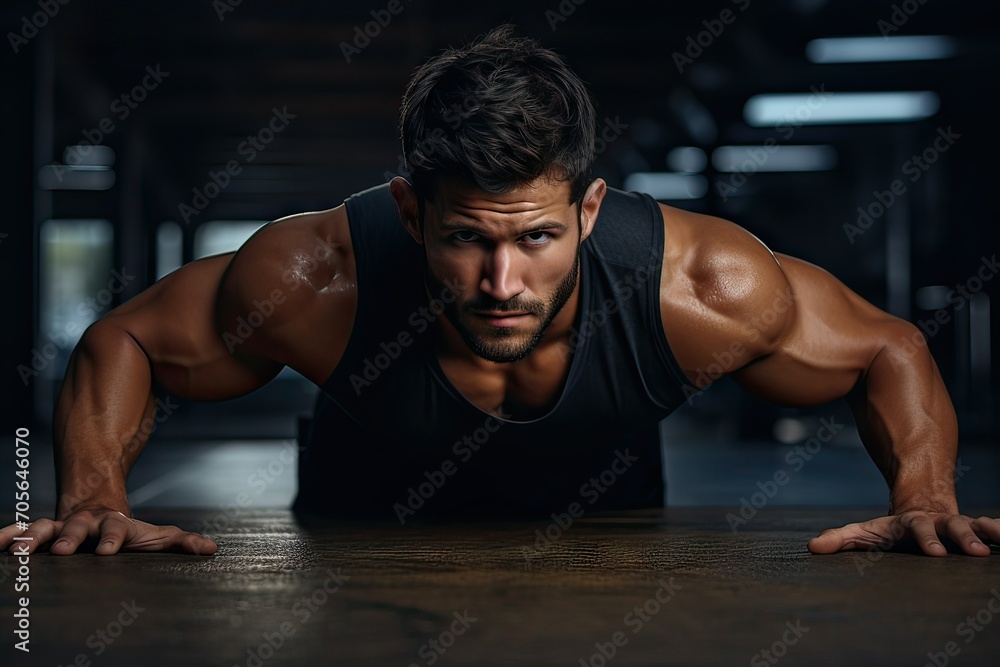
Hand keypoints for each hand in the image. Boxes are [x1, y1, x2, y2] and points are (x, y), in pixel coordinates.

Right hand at [0, 508, 216, 555]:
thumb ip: (182, 542)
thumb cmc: (129, 531)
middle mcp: (84, 523)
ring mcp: (60, 527)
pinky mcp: (40, 534)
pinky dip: (6, 537)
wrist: (95, 505)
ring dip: (30, 539)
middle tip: (59, 552)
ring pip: (42, 529)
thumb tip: (212, 549)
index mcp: (114, 524)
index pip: (116, 529)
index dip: (112, 539)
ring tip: (16, 553)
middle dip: (67, 539)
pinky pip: (19, 533)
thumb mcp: (155, 535)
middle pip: (75, 527)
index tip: (108, 552)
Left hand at [808, 511, 999, 556]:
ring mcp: (959, 525)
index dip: (925, 539)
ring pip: (977, 525)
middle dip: (962, 537)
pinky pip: (993, 530)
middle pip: (952, 526)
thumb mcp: (866, 532)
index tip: (934, 553)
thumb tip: (812, 547)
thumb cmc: (891, 529)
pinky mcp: (975, 532)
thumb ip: (841, 539)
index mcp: (912, 523)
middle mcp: (938, 522)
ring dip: (989, 533)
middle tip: (973, 552)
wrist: (922, 506)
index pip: (917, 529)